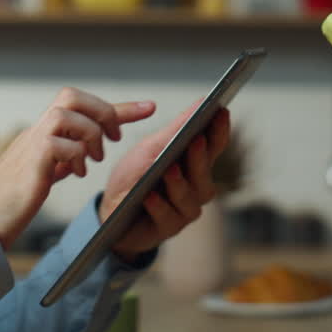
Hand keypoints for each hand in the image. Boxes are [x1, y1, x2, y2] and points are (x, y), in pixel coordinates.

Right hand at [0, 88, 156, 249]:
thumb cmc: (11, 204)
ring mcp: (31, 144)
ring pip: (67, 113)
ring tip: (93, 160)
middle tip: (115, 137)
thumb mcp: (44, 175)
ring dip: (90, 134)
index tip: (149, 107)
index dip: (119, 107)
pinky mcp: (31, 162)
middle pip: (71, 96)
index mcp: (42, 134)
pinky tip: (76, 173)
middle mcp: (35, 132)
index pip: (81, 108)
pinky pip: (60, 142)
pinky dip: (76, 155)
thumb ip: (60, 161)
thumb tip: (80, 156)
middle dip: (102, 111)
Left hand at [99, 103, 231, 258]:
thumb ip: (176, 129)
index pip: (214, 146)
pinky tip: (149, 197)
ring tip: (169, 169)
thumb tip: (201, 102)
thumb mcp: (150, 149)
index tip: (221, 111)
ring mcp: (184, 210)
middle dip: (200, 156)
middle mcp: (195, 188)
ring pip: (189, 197)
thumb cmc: (133, 179)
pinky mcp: (167, 228)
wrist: (110, 214)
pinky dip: (158, 206)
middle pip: (204, 172)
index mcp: (194, 165)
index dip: (220, 130)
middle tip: (196, 139)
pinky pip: (167, 217)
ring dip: (179, 183)